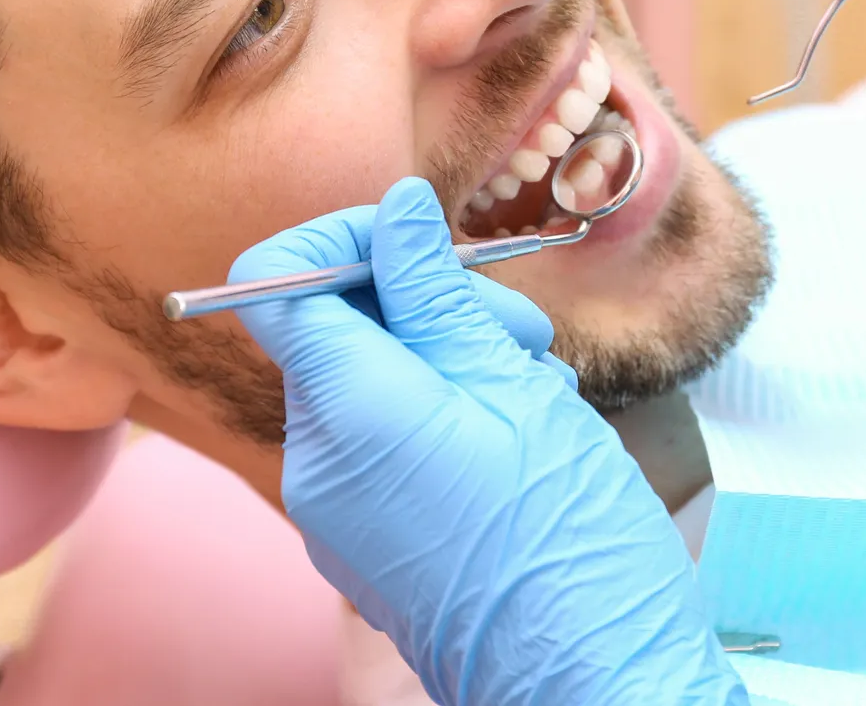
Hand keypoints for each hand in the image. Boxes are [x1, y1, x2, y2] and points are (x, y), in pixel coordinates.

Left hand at [232, 179, 745, 705]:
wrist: (591, 678)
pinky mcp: (365, 543)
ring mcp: (336, 512)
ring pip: (372, 383)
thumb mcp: (514, 385)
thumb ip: (436, 292)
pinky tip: (521, 440)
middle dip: (427, 306)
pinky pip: (384, 444)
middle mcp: (318, 462)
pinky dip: (444, 417)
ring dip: (452, 361)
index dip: (338, 241)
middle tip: (523, 332)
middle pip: (337, 330)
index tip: (416, 240)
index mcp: (347, 409)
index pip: (274, 283)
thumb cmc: (567, 536)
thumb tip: (394, 208)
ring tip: (539, 395)